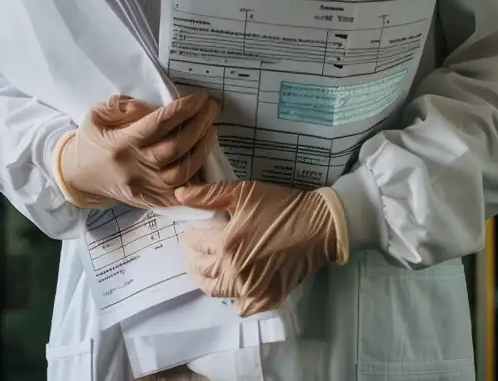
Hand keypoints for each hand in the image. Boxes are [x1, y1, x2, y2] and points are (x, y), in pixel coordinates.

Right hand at [58, 92, 218, 208]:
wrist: (78, 177)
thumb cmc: (92, 141)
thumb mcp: (97, 114)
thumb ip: (122, 105)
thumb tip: (150, 106)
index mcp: (120, 144)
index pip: (157, 125)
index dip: (183, 109)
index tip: (201, 96)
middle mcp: (133, 168)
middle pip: (174, 148)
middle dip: (199, 124)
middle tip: (212, 106)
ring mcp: (143, 188)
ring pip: (181, 173)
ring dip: (202, 149)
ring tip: (211, 129)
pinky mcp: (149, 200)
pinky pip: (178, 194)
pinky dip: (196, 178)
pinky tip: (205, 158)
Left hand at [175, 179, 344, 315]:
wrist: (319, 225)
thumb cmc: (282, 206)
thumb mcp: (246, 192)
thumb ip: (209, 194)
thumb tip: (178, 195)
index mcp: (226, 244)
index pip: (193, 245)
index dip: (190, 236)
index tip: (194, 230)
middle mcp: (233, 271)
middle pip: (199, 271)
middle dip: (193, 257)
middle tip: (199, 246)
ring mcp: (249, 289)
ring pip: (215, 290)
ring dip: (209, 277)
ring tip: (214, 263)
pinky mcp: (264, 300)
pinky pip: (239, 306)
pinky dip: (235, 297)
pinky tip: (238, 281)